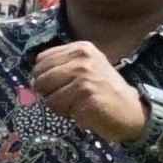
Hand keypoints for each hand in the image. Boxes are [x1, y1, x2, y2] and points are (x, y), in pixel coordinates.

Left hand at [25, 39, 151, 145]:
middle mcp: (82, 58)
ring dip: (58, 106)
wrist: (131, 111)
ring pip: (47, 95)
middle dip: (48, 93)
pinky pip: (57, 107)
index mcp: (81, 48)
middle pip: (40, 77)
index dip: (43, 78)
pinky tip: (83, 112)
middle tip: (69, 99)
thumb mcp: (86, 69)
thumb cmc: (104, 92)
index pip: (41, 60)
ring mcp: (83, 76)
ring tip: (78, 105)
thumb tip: (30, 79)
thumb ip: (61, 68)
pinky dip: (66, 114)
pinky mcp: (84, 94)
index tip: (59, 86)